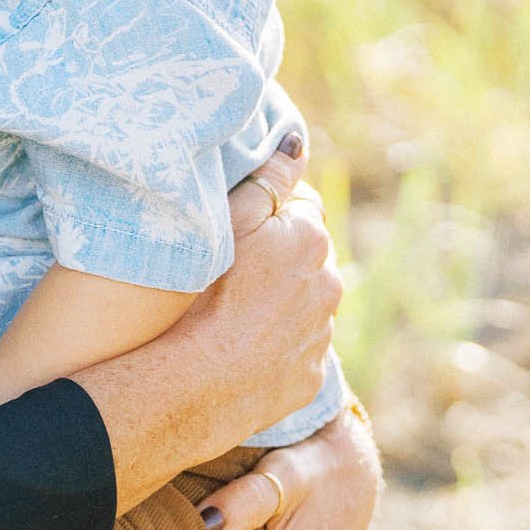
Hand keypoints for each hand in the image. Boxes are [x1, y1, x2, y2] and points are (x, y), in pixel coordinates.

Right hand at [173, 133, 342, 442]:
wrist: (199, 384)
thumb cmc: (206, 296)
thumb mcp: (230, 221)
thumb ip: (269, 178)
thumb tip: (298, 144)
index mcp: (312, 238)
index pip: (298, 208)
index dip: (265, 216)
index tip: (236, 232)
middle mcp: (330, 284)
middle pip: (304, 257)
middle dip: (278, 259)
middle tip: (231, 273)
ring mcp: (322, 335)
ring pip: (304, 303)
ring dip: (280, 302)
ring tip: (234, 313)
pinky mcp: (310, 376)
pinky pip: (297, 348)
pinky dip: (277, 344)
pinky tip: (243, 346)